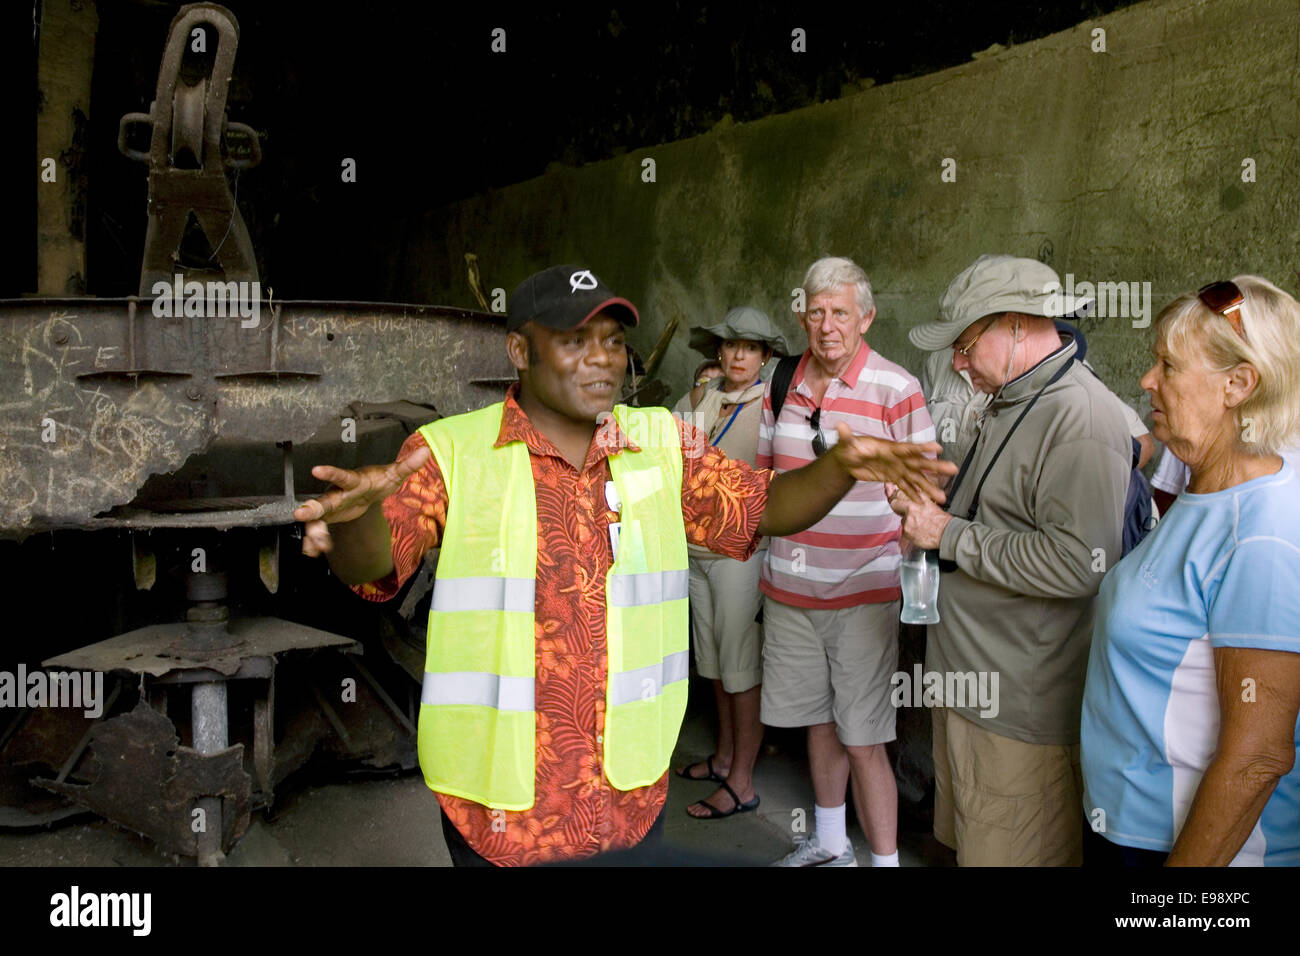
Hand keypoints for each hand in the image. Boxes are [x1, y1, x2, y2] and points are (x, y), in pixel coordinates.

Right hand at [292, 444, 431, 556]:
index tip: (316, 470)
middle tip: (300, 514)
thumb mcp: (393, 474)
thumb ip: (407, 465)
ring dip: (313, 532)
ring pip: (316, 519)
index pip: (341, 476)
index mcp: (352, 482)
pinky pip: (317, 531)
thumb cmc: (377, 480)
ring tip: (315, 546)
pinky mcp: (328, 519)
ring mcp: (331, 507)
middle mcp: (337, 493)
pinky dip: (313, 542)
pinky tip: (311, 551)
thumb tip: (426, 451)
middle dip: (311, 508)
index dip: (330, 473)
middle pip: (322, 501)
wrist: (367, 491)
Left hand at [831, 422, 956, 503]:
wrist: (848, 458)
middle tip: (953, 470)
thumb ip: (846, 436)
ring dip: (928, 487)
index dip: (922, 448)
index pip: (908, 448)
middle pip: (919, 463)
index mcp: (889, 448)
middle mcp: (897, 458)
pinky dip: (914, 494)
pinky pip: (906, 487)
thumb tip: (840, 426)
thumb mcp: (846, 443)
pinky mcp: (892, 477)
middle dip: (935, 467)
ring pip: (916, 478)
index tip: (938, 448)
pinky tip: (924, 502)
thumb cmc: (848, 448)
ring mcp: (896, 469)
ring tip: (942, 498)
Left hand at [884, 481, 951, 548]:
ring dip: (908, 521)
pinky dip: (910, 531)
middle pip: (894, 504)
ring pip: (902, 519)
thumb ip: (918, 496)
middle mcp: (911, 507)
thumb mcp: (930, 502)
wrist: (946, 532)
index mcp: (917, 498)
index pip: (898, 493)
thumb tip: (910, 491)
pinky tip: (920, 530)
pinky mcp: (906, 531)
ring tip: (921, 524)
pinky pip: (904, 530)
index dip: (892, 492)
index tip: (888, 488)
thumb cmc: (941, 519)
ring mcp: (907, 519)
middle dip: (897, 506)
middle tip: (908, 512)